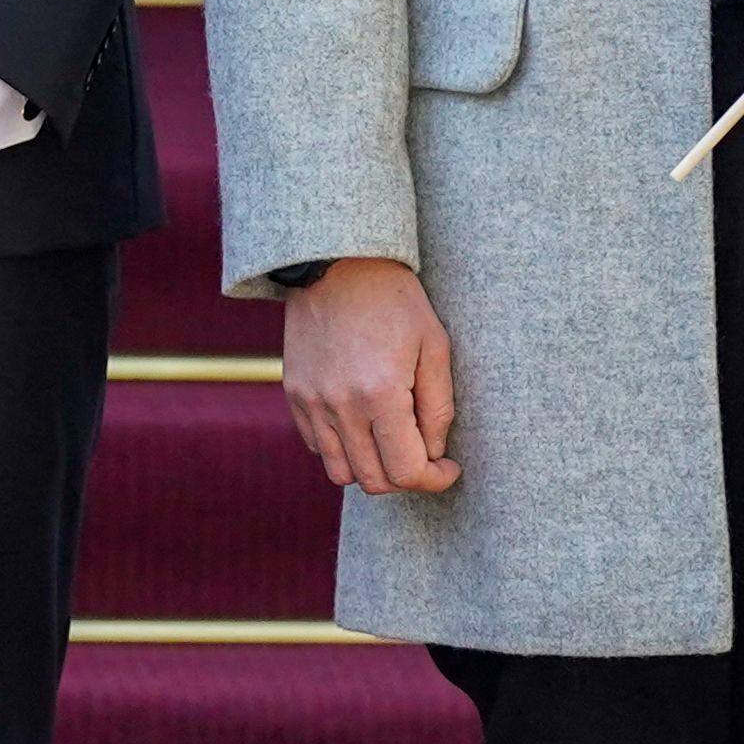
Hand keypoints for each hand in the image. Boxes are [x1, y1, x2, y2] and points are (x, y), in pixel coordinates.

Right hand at [282, 256, 458, 493]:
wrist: (336, 262)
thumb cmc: (394, 299)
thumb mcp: (434, 345)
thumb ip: (439, 408)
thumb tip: (433, 452)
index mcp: (380, 394)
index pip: (406, 472)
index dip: (435, 479)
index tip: (448, 467)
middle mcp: (340, 405)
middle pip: (374, 481)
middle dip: (406, 477)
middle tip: (423, 454)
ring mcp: (311, 401)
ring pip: (341, 473)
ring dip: (372, 468)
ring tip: (391, 442)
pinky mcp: (294, 393)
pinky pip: (318, 446)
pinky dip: (343, 448)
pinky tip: (362, 422)